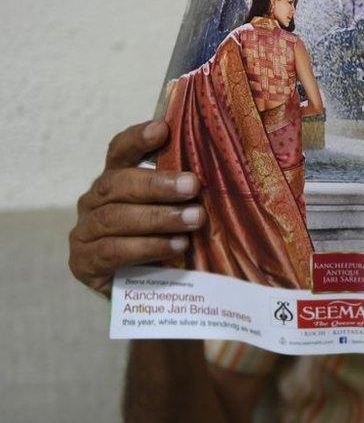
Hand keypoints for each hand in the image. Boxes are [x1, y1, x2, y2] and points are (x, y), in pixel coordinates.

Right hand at [69, 120, 204, 295]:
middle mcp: (95, 200)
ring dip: (159, 217)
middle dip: (157, 184)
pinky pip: (112, 251)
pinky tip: (176, 246)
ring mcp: (84, 231)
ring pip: (116, 218)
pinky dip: (146, 247)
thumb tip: (223, 168)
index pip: (120, 150)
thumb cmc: (167, 240)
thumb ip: (184, 190)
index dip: (138, 139)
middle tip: (192, 185)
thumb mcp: (177, 210)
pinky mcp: (83, 262)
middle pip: (119, 183)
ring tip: (194, 219)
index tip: (163, 129)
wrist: (148, 292)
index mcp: (116, 178)